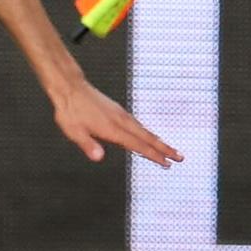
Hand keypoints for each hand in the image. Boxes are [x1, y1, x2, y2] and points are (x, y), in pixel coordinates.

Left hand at [50, 76, 183, 166]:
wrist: (70, 87)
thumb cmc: (70, 110)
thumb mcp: (73, 131)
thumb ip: (87, 144)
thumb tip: (98, 157)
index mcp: (112, 128)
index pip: (138, 145)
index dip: (153, 155)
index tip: (167, 163)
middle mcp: (120, 120)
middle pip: (147, 137)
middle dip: (164, 148)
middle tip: (180, 157)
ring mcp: (120, 114)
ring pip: (144, 130)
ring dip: (158, 140)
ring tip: (170, 148)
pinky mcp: (117, 110)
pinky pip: (137, 124)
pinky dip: (147, 132)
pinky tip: (147, 135)